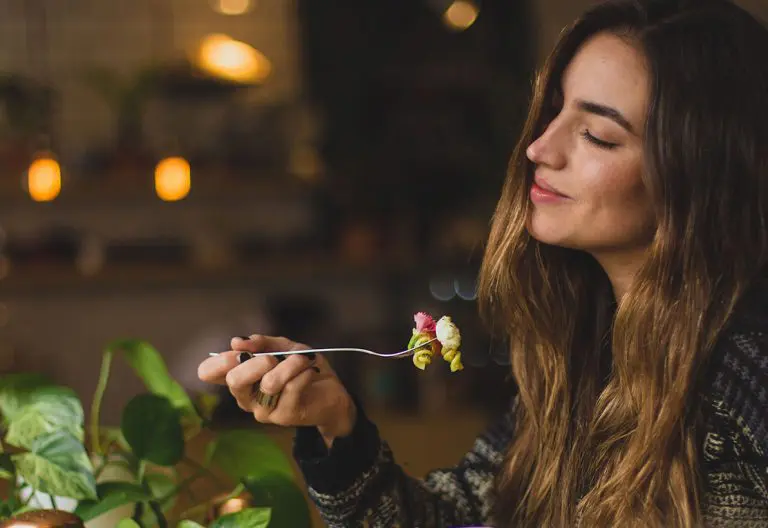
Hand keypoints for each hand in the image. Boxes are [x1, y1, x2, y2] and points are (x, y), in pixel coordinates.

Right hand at [197, 335, 355, 446]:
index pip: (209, 373)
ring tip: (302, 360)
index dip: (218, 360)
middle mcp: (246, 397)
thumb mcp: (284, 348)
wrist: (331, 393)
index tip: (238, 350)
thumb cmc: (302, 369)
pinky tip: (310, 371)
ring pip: (269, 383)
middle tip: (273, 357)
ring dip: (290, 365)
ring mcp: (263, 410)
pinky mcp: (284, 416)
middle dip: (256, 362)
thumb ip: (263, 343)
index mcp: (240, 378)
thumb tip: (237, 341)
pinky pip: (292, 388)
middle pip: (234, 380)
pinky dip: (303, 373)